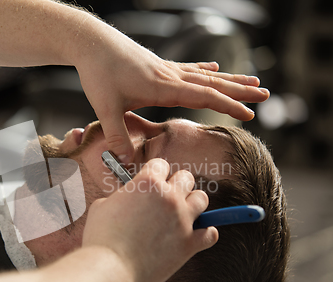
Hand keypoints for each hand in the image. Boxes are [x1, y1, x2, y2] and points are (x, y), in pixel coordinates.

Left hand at [75, 30, 268, 163]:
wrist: (91, 43)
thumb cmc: (98, 73)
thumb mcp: (105, 108)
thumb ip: (117, 136)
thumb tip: (125, 162)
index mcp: (163, 87)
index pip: (204, 97)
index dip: (228, 105)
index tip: (249, 115)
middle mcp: (170, 76)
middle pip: (213, 83)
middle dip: (240, 91)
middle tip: (265, 95)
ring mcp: (166, 68)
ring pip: (205, 75)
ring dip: (230, 79)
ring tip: (252, 80)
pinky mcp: (158, 65)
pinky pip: (189, 68)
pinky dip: (205, 69)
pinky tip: (214, 67)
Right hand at [82, 158, 217, 281]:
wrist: (111, 268)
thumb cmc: (102, 238)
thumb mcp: (102, 206)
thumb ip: (119, 197)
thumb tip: (125, 201)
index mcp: (147, 182)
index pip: (161, 164)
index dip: (155, 173)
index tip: (152, 182)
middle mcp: (169, 197)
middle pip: (186, 178)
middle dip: (177, 185)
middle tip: (167, 197)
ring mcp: (182, 220)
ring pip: (202, 200)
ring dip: (193, 204)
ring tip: (183, 213)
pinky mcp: (189, 244)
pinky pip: (210, 233)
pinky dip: (205, 233)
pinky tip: (197, 235)